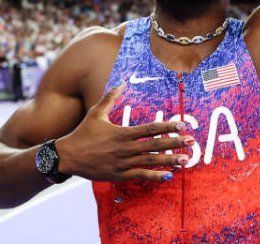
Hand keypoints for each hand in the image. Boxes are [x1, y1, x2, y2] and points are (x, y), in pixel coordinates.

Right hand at [55, 82, 194, 181]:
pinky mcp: (119, 175)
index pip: (150, 128)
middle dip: (174, 143)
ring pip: (150, 162)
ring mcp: (123, 163)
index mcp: (122, 132)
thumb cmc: (83, 133)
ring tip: (185, 160)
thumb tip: (122, 81)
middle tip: (191, 142)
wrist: (68, 156)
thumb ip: (110, 97)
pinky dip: (154, 176)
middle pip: (155, 145)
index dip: (168, 126)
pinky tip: (168, 176)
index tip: (183, 124)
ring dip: (169, 161)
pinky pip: (140, 176)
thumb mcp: (96, 112)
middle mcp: (125, 148)